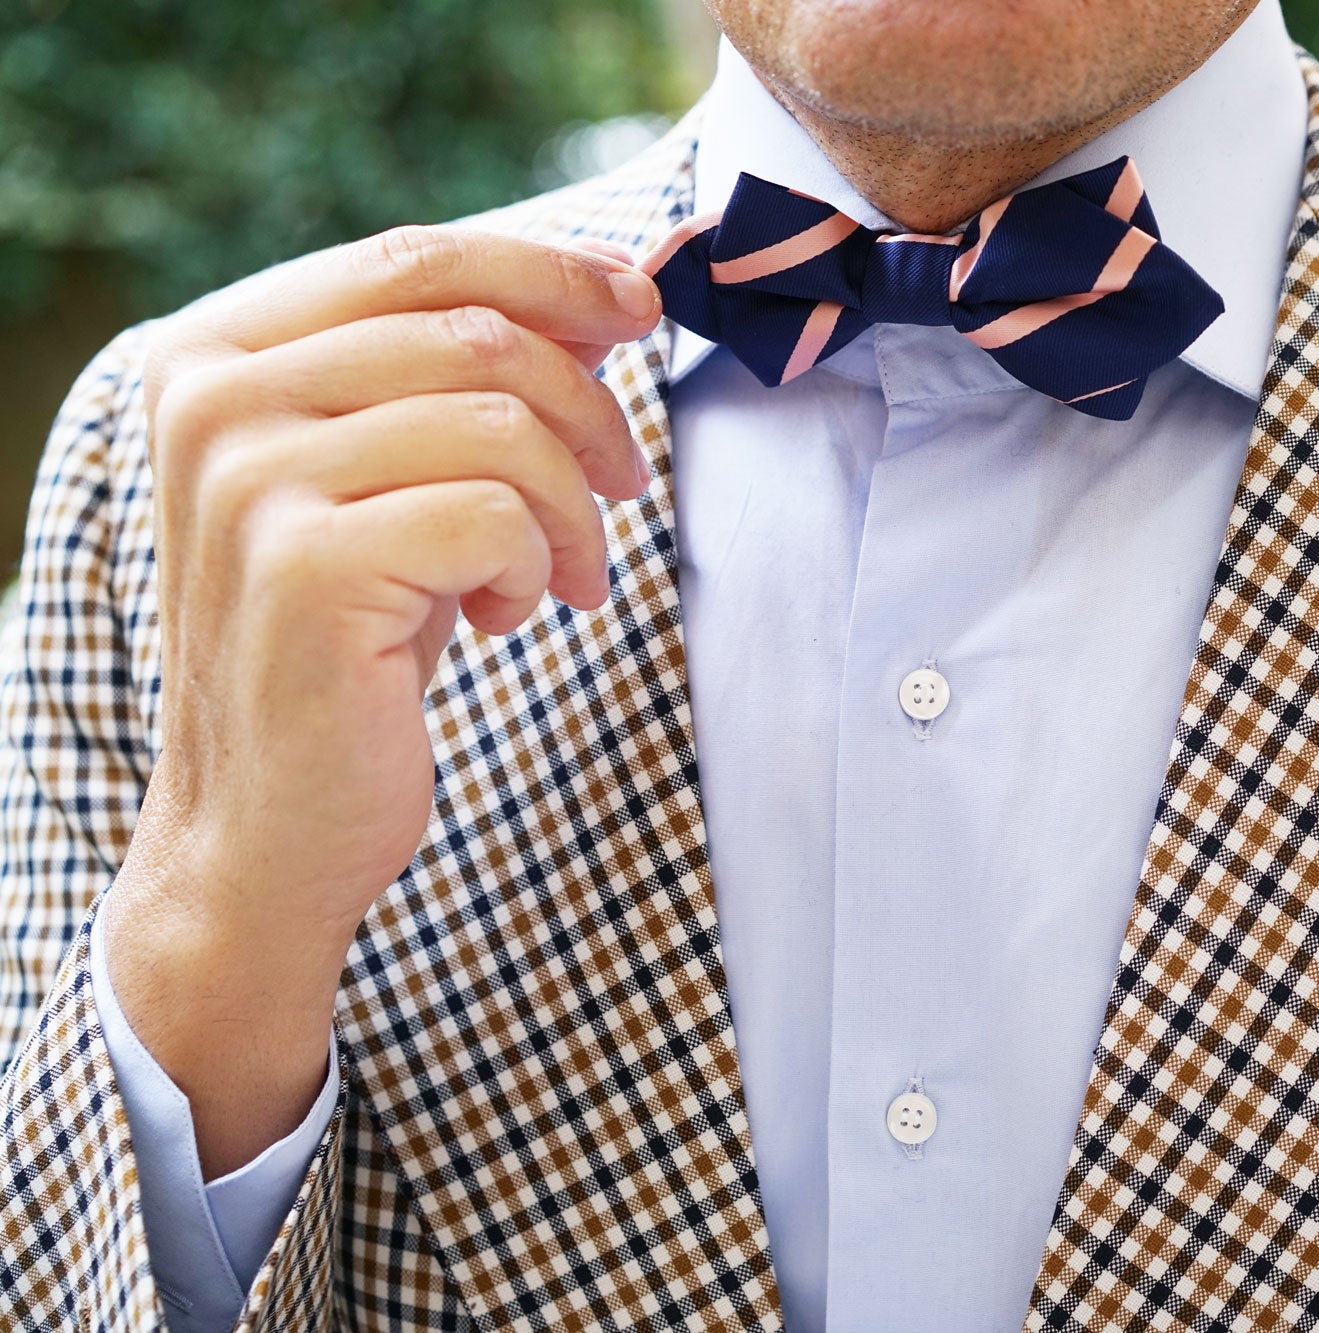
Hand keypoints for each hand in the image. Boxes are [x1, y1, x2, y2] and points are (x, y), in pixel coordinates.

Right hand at [102, 225, 661, 1174]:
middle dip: (588, 409)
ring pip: (500, 423)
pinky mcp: (306, 566)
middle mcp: (212, 399)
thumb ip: (463, 381)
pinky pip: (496, 515)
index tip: (638, 305)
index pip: (415, 257)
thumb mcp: (396, 484)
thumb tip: (610, 292)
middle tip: (625, 483)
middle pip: (477, 333)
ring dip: (574, 507)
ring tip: (563, 574)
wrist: (269, 823)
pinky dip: (536, 566)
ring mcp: (249, 480)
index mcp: (217, 353)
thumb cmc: (350, 645)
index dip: (550, 270)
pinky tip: (504, 618)